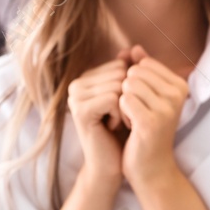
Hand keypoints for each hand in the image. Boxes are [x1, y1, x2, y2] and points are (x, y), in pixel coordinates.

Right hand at [67, 53, 133, 183]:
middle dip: (128, 96)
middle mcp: (77, 84)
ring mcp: (75, 96)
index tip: (121, 107)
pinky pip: (113, 99)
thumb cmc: (123, 129)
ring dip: (125, 107)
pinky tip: (111, 127)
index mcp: (87, 77)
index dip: (130, 87)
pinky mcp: (80, 110)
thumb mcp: (129, 96)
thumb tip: (133, 47)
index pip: (121, 64)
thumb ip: (130, 71)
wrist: (112, 162)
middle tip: (118, 116)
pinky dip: (120, 114)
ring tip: (114, 122)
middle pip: (120, 73)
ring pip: (118, 85)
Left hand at [119, 45, 190, 189]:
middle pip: (134, 72)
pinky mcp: (152, 121)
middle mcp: (178, 94)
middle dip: (127, 92)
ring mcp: (167, 107)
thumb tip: (133, 47)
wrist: (151, 168)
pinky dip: (121, 114)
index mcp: (180, 85)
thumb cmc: (146, 130)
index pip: (143, 64)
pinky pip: (123, 100)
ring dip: (123, 104)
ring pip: (127, 85)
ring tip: (134, 120)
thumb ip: (142, 70)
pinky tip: (131, 128)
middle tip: (137, 114)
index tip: (142, 103)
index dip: (134, 82)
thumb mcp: (148, 97)